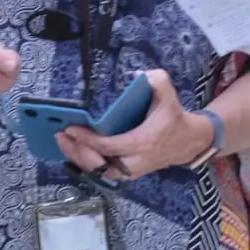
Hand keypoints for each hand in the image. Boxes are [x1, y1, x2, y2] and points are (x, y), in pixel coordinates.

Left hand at [55, 69, 213, 181]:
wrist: (188, 141)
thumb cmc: (173, 117)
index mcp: (143, 141)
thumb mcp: (168, 93)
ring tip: (64, 143)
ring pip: (99, 173)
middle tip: (62, 136)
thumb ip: (156, 80)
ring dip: (79, 160)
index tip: (71, 127)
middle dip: (78, 152)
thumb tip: (135, 75)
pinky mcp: (128, 174)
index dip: (88, 139)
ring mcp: (131, 171)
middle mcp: (135, 161)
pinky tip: (76, 151)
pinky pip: (103, 174)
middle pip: (100, 165)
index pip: (110, 146)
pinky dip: (88, 164)